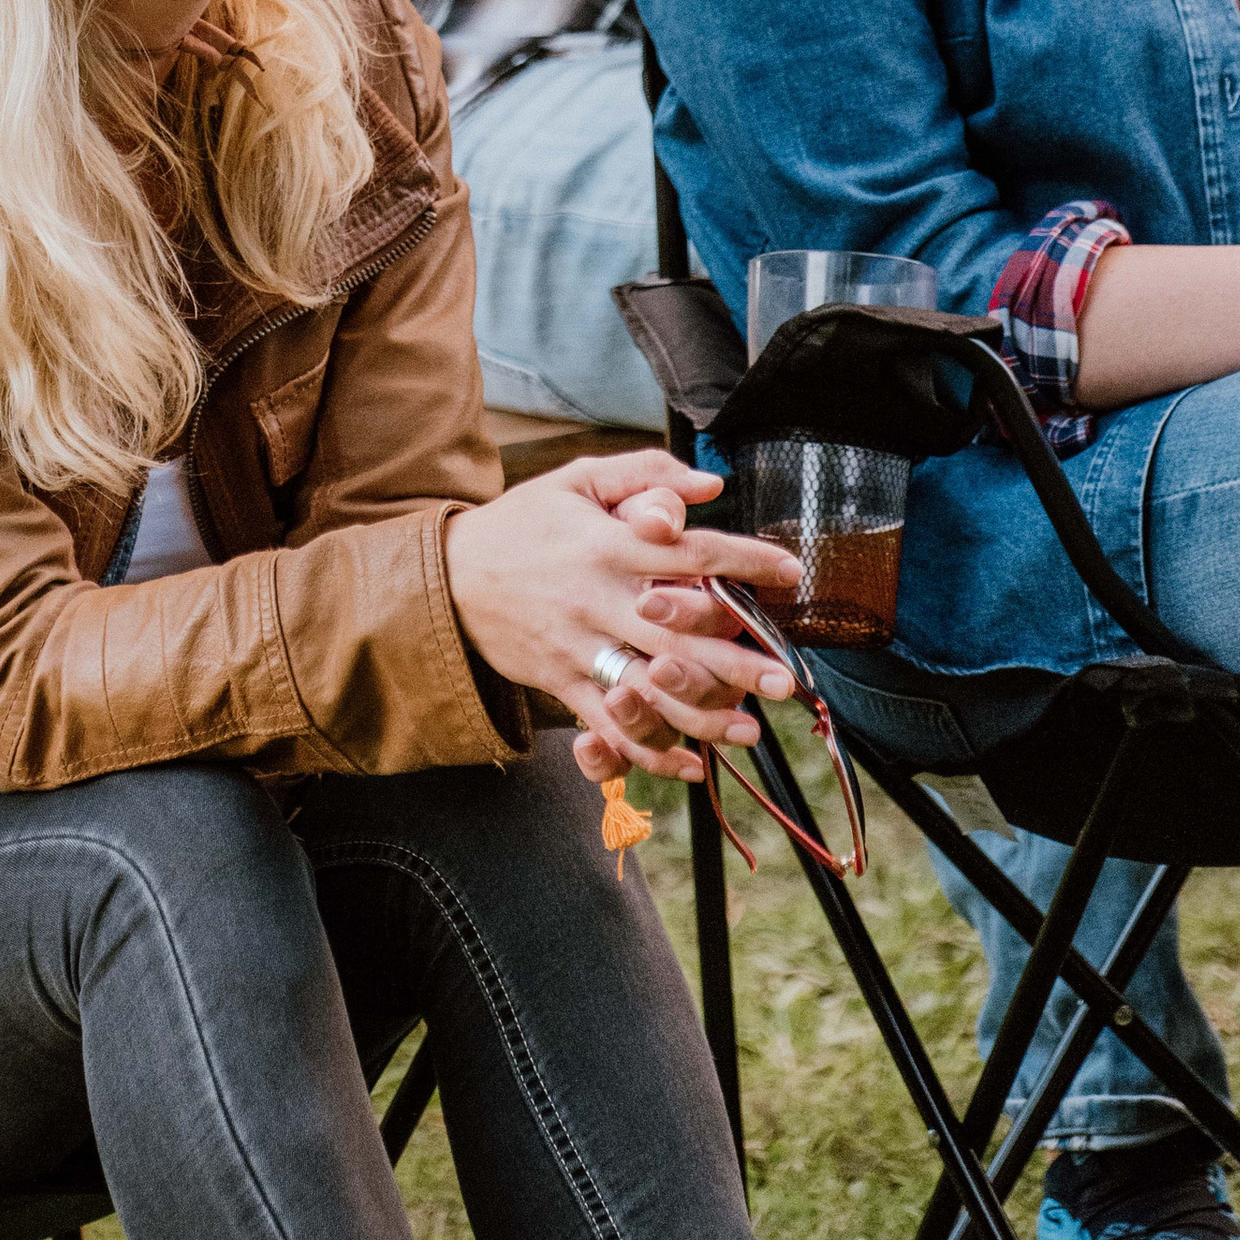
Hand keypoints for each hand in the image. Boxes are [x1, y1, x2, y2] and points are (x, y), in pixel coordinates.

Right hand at [442, 451, 803, 780]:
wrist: (447, 576)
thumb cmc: (523, 523)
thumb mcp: (575, 481)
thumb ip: (644, 475)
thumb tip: (710, 486)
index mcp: (608, 544)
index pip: (689, 551)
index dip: (744, 561)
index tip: (792, 571)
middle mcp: (598, 598)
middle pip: (678, 632)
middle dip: (735, 660)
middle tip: (785, 680)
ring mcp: (578, 645)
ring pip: (648, 687)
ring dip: (701, 714)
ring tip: (749, 731)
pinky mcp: (560, 680)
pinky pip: (608, 724)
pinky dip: (646, 749)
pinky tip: (688, 764)